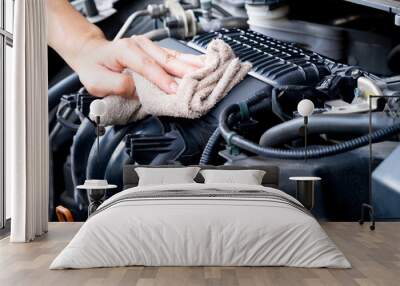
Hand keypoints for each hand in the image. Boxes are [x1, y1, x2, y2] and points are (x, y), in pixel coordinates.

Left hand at [69, 35, 203, 97]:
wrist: (91, 53)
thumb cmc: (94, 67)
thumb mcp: (98, 82)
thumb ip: (119, 86)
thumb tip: (140, 92)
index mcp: (125, 50)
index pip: (148, 67)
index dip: (163, 80)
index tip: (176, 91)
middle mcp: (139, 44)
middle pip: (166, 58)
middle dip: (185, 71)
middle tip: (202, 80)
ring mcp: (149, 46)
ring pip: (173, 55)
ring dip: (192, 65)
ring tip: (209, 70)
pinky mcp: (154, 50)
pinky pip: (173, 56)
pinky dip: (188, 61)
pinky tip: (201, 64)